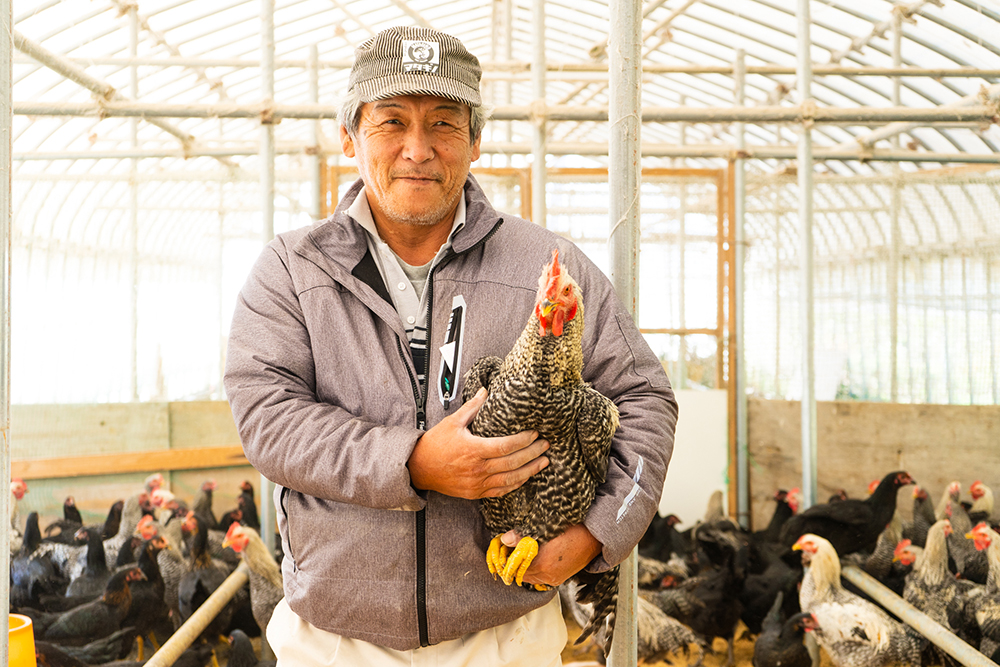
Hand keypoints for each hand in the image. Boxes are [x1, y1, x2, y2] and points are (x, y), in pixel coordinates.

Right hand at [407, 388, 549, 498]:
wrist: (419, 468)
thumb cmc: (435, 444)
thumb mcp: (453, 422)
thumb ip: (472, 407)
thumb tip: (485, 390)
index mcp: (473, 449)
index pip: (506, 445)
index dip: (524, 440)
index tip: (535, 433)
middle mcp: (477, 469)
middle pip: (513, 462)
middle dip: (533, 454)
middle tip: (546, 445)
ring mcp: (477, 483)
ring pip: (510, 480)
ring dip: (530, 471)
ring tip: (544, 462)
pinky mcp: (476, 493)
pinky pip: (501, 491)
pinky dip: (516, 484)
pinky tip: (526, 477)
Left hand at [503, 524, 602, 587]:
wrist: (595, 536)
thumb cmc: (573, 528)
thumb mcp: (546, 528)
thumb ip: (523, 536)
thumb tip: (505, 539)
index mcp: (542, 563)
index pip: (514, 566)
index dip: (507, 556)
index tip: (503, 548)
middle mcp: (548, 575)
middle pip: (520, 574)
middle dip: (514, 563)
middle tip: (510, 550)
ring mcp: (554, 579)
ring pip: (530, 577)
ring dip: (523, 567)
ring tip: (522, 553)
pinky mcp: (560, 579)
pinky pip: (540, 578)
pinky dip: (534, 571)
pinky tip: (535, 558)